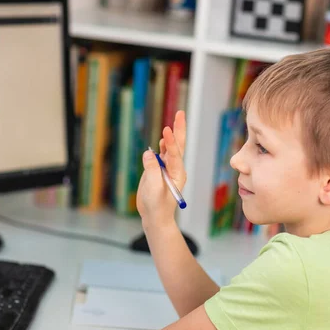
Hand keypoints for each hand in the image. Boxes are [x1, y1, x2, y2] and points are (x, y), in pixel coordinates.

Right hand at [137, 111, 186, 228]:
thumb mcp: (153, 188)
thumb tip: (149, 153)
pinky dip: (163, 145)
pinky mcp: (158, 171)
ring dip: (172, 135)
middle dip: (179, 130)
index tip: (166, 131)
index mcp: (177, 173)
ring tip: (176, 120)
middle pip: (178, 146)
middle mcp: (175, 168)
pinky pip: (162, 155)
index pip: (175, 154)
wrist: (154, 216)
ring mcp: (167, 169)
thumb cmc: (156, 205)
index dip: (170, 142)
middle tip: (180, 113)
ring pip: (170, 149)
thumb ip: (151, 170)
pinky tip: (163, 139)